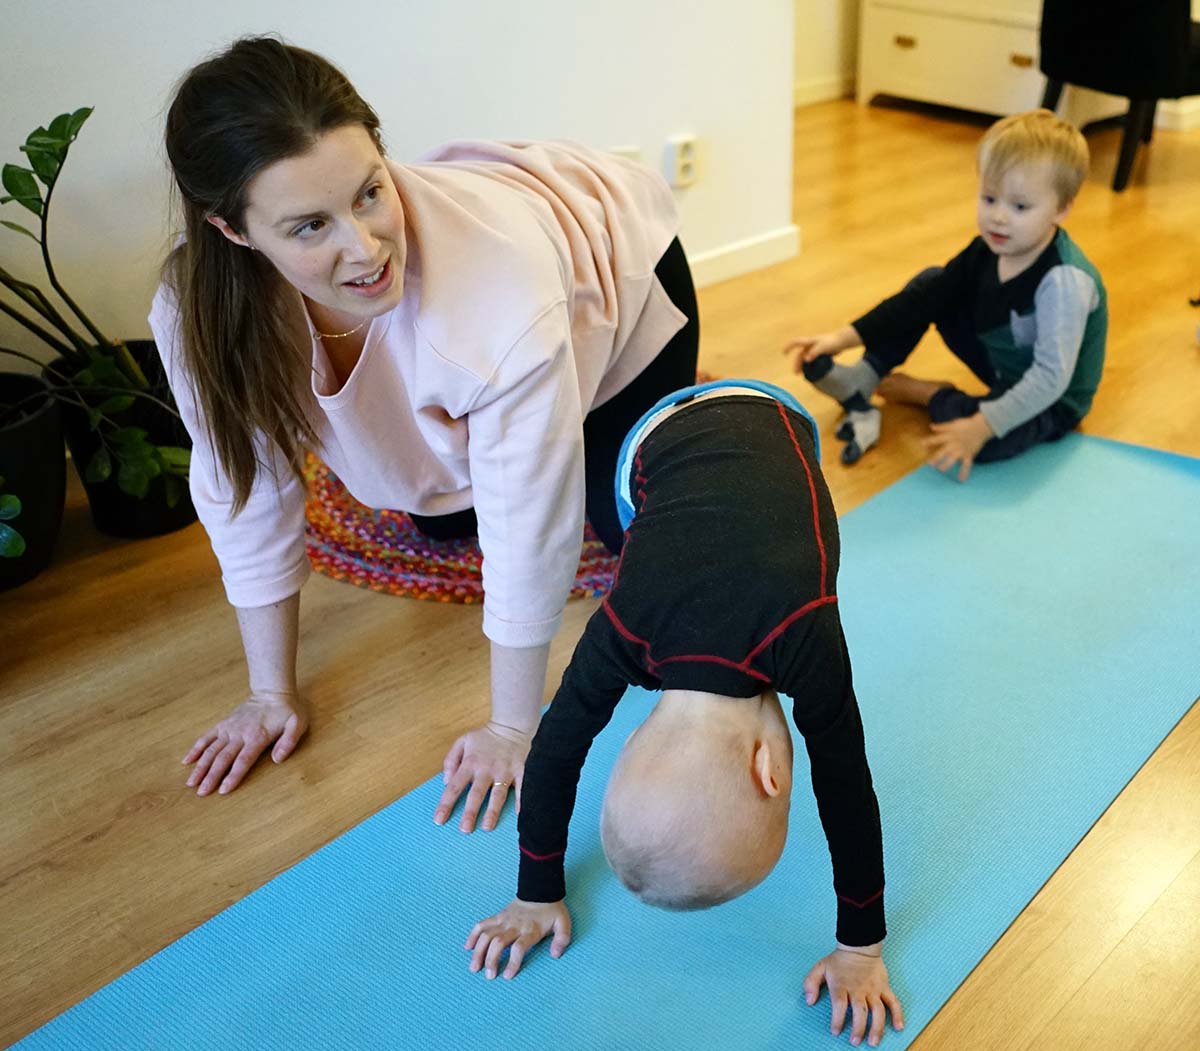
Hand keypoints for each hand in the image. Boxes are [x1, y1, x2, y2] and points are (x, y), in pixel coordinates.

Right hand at [182, 691, 308, 795]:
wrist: (273, 691)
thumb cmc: (287, 710)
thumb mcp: (297, 724)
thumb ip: (288, 742)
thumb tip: (277, 760)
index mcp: (257, 737)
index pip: (242, 761)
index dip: (232, 776)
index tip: (222, 791)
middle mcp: (239, 734)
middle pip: (223, 758)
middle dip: (211, 777)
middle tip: (201, 793)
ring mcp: (229, 728)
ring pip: (211, 749)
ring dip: (200, 767)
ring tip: (191, 782)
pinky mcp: (224, 724)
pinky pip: (207, 737)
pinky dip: (196, 748)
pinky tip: (186, 760)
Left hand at [434, 721, 531, 831]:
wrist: (511, 725)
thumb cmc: (485, 736)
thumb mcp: (462, 741)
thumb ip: (451, 760)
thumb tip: (446, 781)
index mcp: (470, 763)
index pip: (455, 786)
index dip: (446, 803)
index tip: (439, 820)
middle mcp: (486, 769)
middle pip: (476, 793)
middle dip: (470, 812)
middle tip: (464, 829)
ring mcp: (504, 771)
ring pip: (498, 794)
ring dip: (492, 811)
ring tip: (487, 826)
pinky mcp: (521, 771)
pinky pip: (522, 787)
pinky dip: (522, 800)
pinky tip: (519, 814)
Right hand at [466, 898, 571, 979]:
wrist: (540, 889)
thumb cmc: (551, 911)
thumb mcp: (563, 923)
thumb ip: (562, 939)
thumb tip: (555, 955)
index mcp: (531, 930)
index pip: (519, 947)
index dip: (512, 962)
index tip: (507, 976)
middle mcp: (515, 926)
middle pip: (499, 943)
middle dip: (491, 960)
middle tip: (489, 976)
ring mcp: (504, 920)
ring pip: (487, 935)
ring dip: (479, 951)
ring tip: (474, 967)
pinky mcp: (498, 916)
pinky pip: (482, 924)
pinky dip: (473, 935)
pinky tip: (468, 947)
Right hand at [785, 331, 847, 368]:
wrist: (843, 341)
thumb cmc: (833, 342)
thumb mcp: (823, 347)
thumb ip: (814, 353)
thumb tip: (806, 360)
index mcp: (809, 342)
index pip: (796, 342)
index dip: (788, 347)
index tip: (783, 354)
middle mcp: (810, 345)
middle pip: (800, 354)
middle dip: (797, 363)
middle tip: (796, 373)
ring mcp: (815, 349)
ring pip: (806, 357)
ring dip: (802, 365)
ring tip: (801, 374)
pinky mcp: (820, 353)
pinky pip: (812, 359)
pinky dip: (809, 365)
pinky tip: (810, 371)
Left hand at [803, 944, 904, 1047]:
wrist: (859, 946)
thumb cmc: (839, 961)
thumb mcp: (820, 968)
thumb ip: (810, 984)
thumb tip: (809, 1001)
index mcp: (841, 985)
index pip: (839, 1004)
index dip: (837, 1019)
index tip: (836, 1032)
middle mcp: (858, 989)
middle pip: (860, 1011)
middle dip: (858, 1028)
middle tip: (855, 1042)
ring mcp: (873, 989)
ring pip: (878, 1010)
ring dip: (877, 1027)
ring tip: (873, 1042)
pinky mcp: (884, 988)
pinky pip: (894, 1002)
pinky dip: (898, 1014)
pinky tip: (899, 1027)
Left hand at [924, 412, 992, 481]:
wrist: (982, 426)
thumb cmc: (966, 424)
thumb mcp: (953, 424)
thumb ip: (942, 427)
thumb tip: (931, 426)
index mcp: (949, 436)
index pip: (937, 439)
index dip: (929, 441)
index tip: (921, 444)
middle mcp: (954, 444)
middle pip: (943, 451)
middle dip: (936, 457)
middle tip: (929, 464)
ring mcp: (961, 450)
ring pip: (953, 459)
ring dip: (946, 464)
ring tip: (941, 470)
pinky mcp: (969, 454)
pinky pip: (966, 464)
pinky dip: (964, 472)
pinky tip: (961, 480)